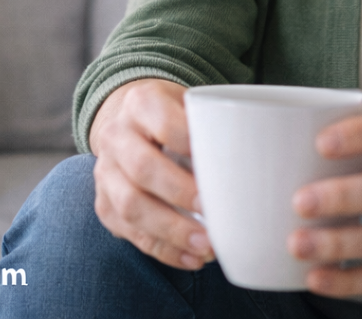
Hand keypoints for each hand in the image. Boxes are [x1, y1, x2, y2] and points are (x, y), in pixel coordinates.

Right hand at [89, 78, 213, 269]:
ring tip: (207, 246)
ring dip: (172, 231)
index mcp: (141, 102)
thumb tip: (257, 155)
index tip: (219, 164)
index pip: (163, 123)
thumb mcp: (189, 103)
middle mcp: (116, 136)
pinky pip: (130, 233)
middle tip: (212, 209)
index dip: (190, 144)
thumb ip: (213, 124)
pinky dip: (164, 249)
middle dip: (179, 193)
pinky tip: (192, 258)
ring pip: (130, 206)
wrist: (128, 122)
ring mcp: (105, 172)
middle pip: (142, 168)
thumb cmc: (173, 116)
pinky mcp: (104, 204)